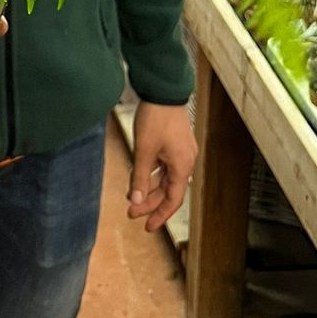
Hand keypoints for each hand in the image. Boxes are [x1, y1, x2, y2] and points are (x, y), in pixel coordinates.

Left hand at [127, 101, 196, 232]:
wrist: (163, 91)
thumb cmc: (155, 119)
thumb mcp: (144, 150)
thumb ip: (140, 177)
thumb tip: (136, 202)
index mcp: (181, 166)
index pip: (173, 200)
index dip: (160, 215)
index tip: (147, 227)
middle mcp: (185, 162)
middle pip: (168, 190)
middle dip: (149, 202)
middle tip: (131, 212)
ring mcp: (181, 152)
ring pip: (165, 177)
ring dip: (149, 187)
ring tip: (131, 196)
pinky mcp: (175, 143)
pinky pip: (164, 165)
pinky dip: (151, 173)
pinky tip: (138, 175)